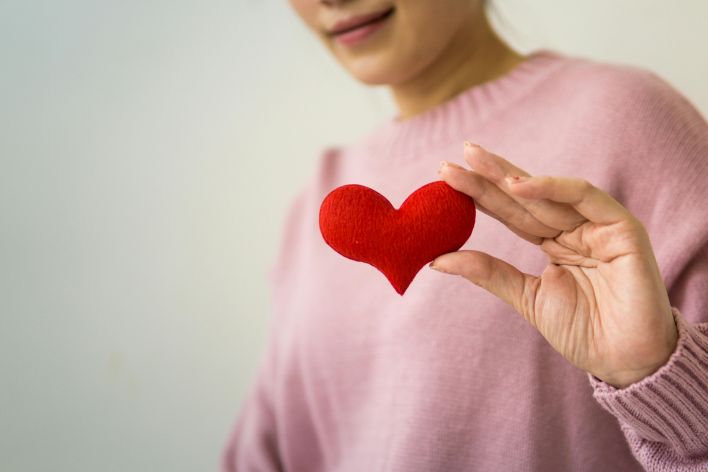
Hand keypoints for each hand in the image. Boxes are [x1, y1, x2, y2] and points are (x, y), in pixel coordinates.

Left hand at [432, 142, 677, 387]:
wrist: (624, 361)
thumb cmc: (582, 332)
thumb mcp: (526, 296)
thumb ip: (488, 272)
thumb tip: (436, 259)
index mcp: (554, 242)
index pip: (511, 212)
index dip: (479, 195)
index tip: (444, 181)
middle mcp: (574, 228)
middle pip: (523, 197)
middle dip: (486, 177)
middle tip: (447, 165)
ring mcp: (597, 225)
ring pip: (546, 192)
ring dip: (508, 175)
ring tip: (472, 161)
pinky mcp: (621, 227)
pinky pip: (584, 197)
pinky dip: (551, 187)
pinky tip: (516, 183)